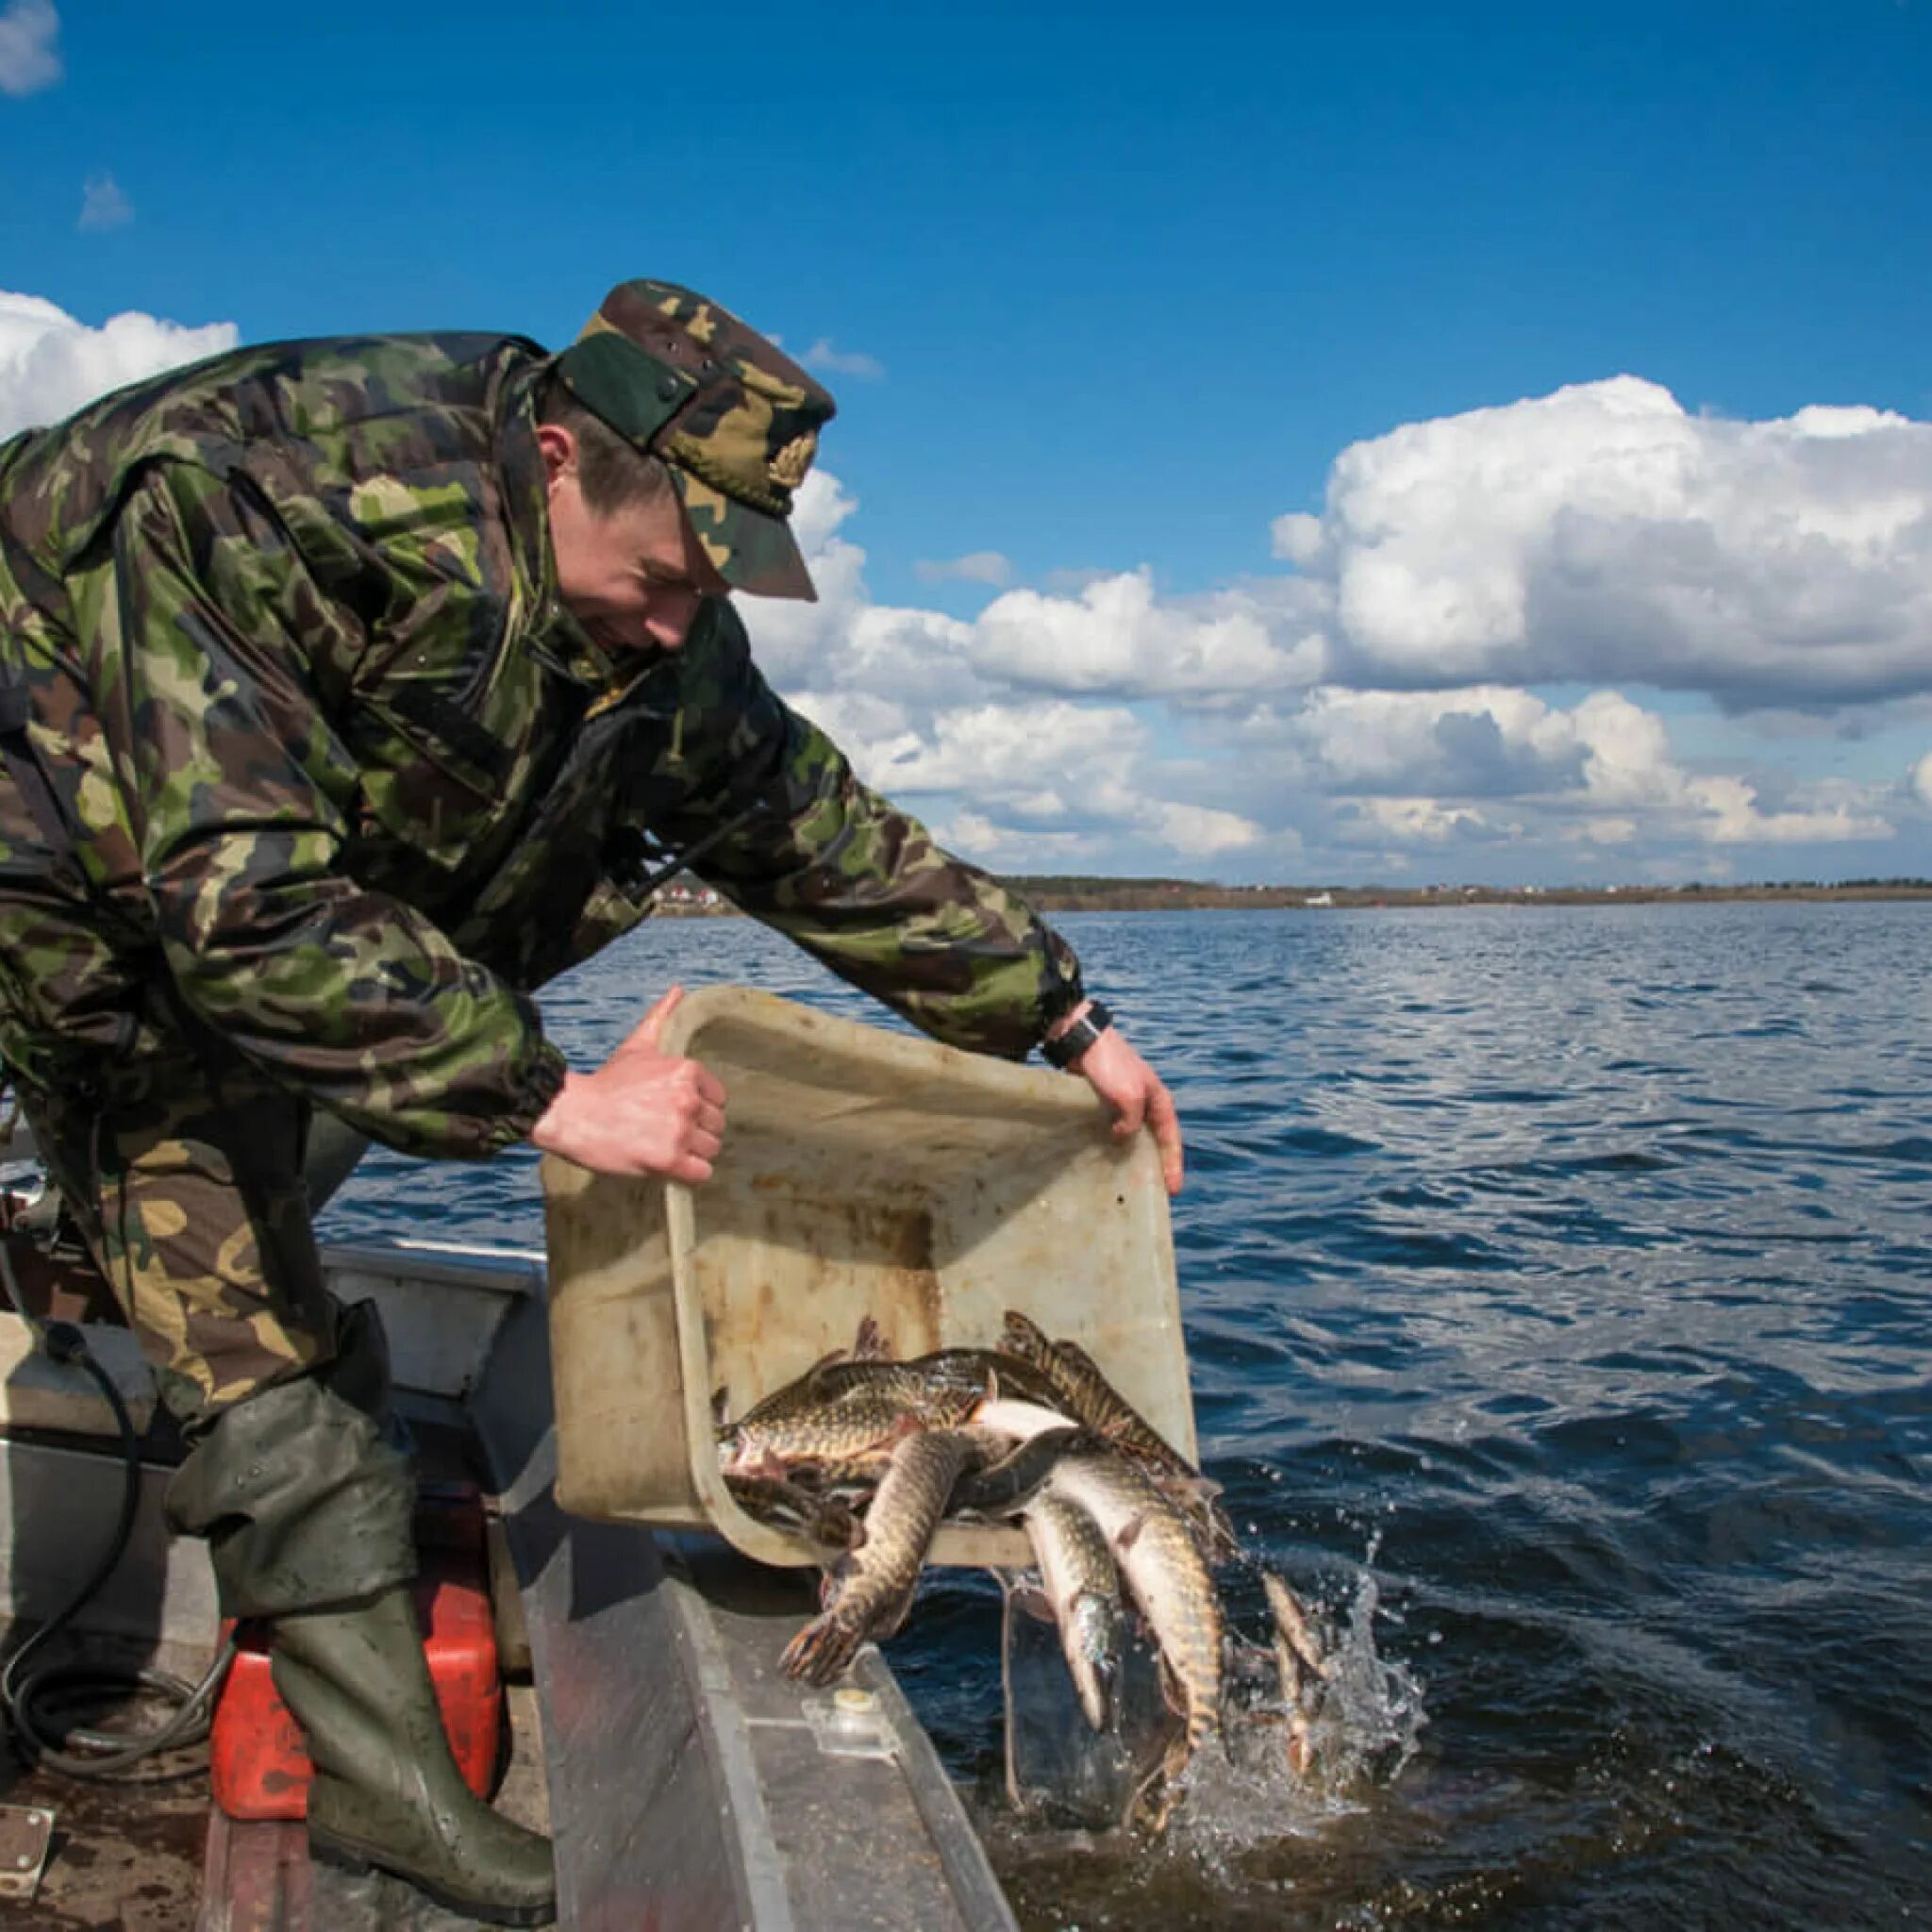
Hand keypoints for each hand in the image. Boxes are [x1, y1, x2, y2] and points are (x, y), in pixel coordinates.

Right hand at [529, 986, 726, 1181]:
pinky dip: (690, 1174)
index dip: (700, 1108)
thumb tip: (679, 991)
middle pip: (717, 1125)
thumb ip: (661, 1018)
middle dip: (698, 1132)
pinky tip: (671, 1167)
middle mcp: (687, 1099)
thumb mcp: (638, 1046)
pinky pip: (702, 1173)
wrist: (573, 1114)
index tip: (678, 1112)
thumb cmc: (606, 1083)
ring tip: (668, 1150)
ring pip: (711, 1150)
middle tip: (671, 1134)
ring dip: (694, 1154)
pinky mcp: (668, 1160)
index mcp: (687, 1071)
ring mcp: (679, 1131)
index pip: (719, 1098)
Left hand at [1058, 1017, 1183, 1195]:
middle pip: (1155, 1140)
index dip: (1173, 1164)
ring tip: (1128, 1180)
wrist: (1081, 1040)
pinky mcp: (1106, 1101)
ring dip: (1132, 1156)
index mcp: (1158, 1100)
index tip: (1173, 1189)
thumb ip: (1131, 1122)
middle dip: (1155, 1164)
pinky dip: (1113, 1144)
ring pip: (1134, 1135)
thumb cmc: (1109, 1065)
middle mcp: (1146, 1102)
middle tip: (1152, 1191)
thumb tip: (1122, 1138)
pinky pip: (1114, 1129)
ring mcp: (1126, 1102)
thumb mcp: (1129, 1096)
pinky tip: (1105, 1159)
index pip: (1171, 1138)